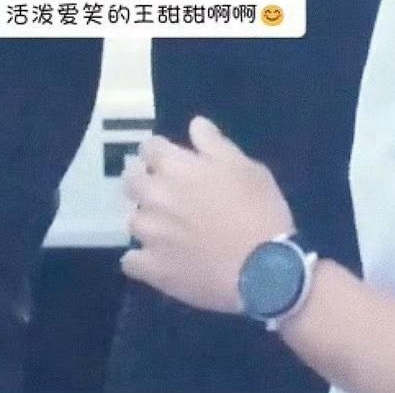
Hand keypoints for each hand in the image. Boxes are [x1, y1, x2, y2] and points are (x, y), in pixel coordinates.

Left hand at [120, 115, 294, 312]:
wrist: (263, 268)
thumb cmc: (259, 210)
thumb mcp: (246, 167)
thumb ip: (215, 145)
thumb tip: (195, 124)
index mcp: (177, 167)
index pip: (149, 147)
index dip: (158, 151)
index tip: (168, 158)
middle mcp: (156, 196)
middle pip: (132, 181)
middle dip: (145, 181)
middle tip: (166, 192)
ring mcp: (150, 235)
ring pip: (132, 221)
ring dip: (147, 220)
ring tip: (167, 229)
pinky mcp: (152, 269)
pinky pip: (131, 261)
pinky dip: (141, 259)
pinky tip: (159, 259)